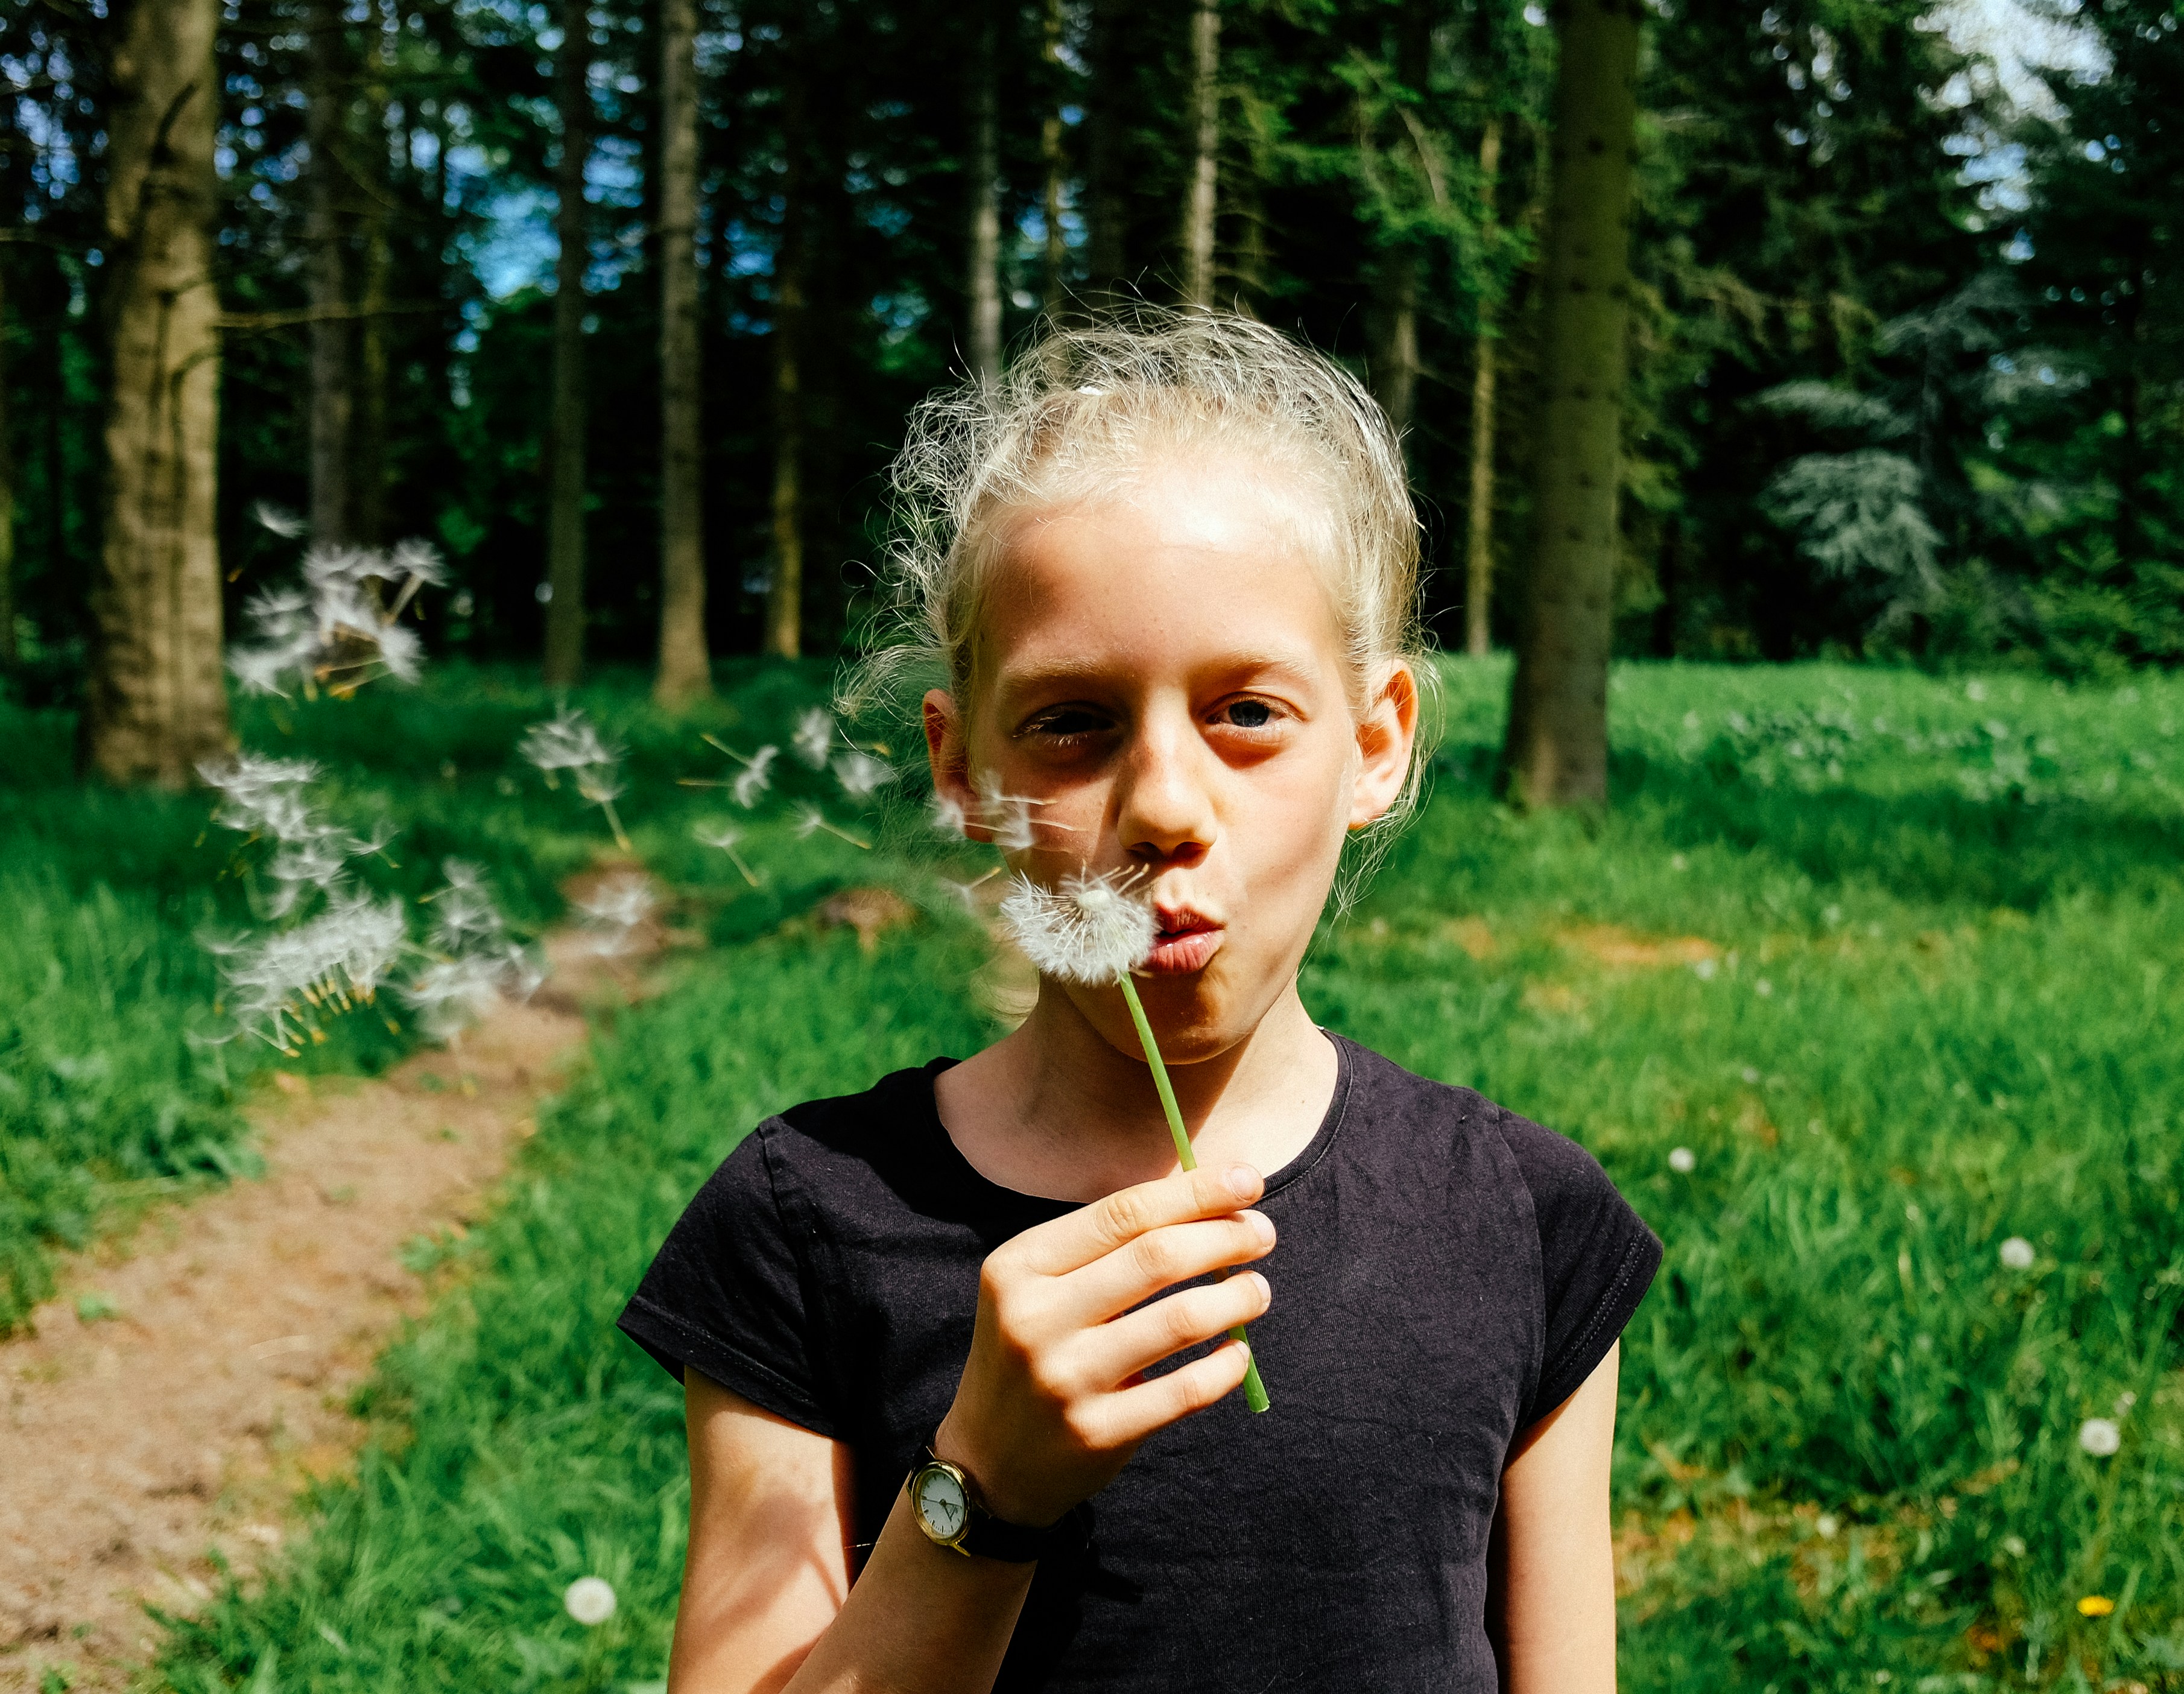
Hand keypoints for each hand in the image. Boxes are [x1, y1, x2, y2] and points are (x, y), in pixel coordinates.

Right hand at [934, 1163, 1275, 1528]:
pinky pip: (1187, 1390)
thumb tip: (1206, 1199)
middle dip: (1225, 1238)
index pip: (1124, 1213)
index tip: (1249, 1181)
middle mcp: (1035, 1317)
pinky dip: (1227, 1365)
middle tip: (1262, 1234)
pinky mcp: (1098, 1432)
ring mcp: (1065, 1379)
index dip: (1196, 1192)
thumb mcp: (1039, 1285)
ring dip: (1236, 1297)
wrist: (987, 1459)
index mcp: (1019, 1265)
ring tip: (1257, 1289)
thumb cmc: (1033, 1350)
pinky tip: (1238, 1352)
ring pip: (1180, 1320)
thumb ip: (1106, 1244)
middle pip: (1156, 1258)